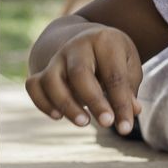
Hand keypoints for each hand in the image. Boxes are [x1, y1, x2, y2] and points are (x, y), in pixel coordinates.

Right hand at [25, 24, 143, 133]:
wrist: (84, 39)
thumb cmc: (112, 58)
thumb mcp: (128, 65)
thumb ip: (129, 88)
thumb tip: (133, 111)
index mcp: (104, 40)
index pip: (114, 75)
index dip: (121, 103)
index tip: (125, 127)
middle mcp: (76, 46)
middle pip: (79, 73)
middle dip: (94, 101)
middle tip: (107, 124)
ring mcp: (56, 57)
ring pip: (52, 80)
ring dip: (66, 104)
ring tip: (84, 122)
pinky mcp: (41, 70)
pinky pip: (34, 86)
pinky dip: (42, 103)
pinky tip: (58, 116)